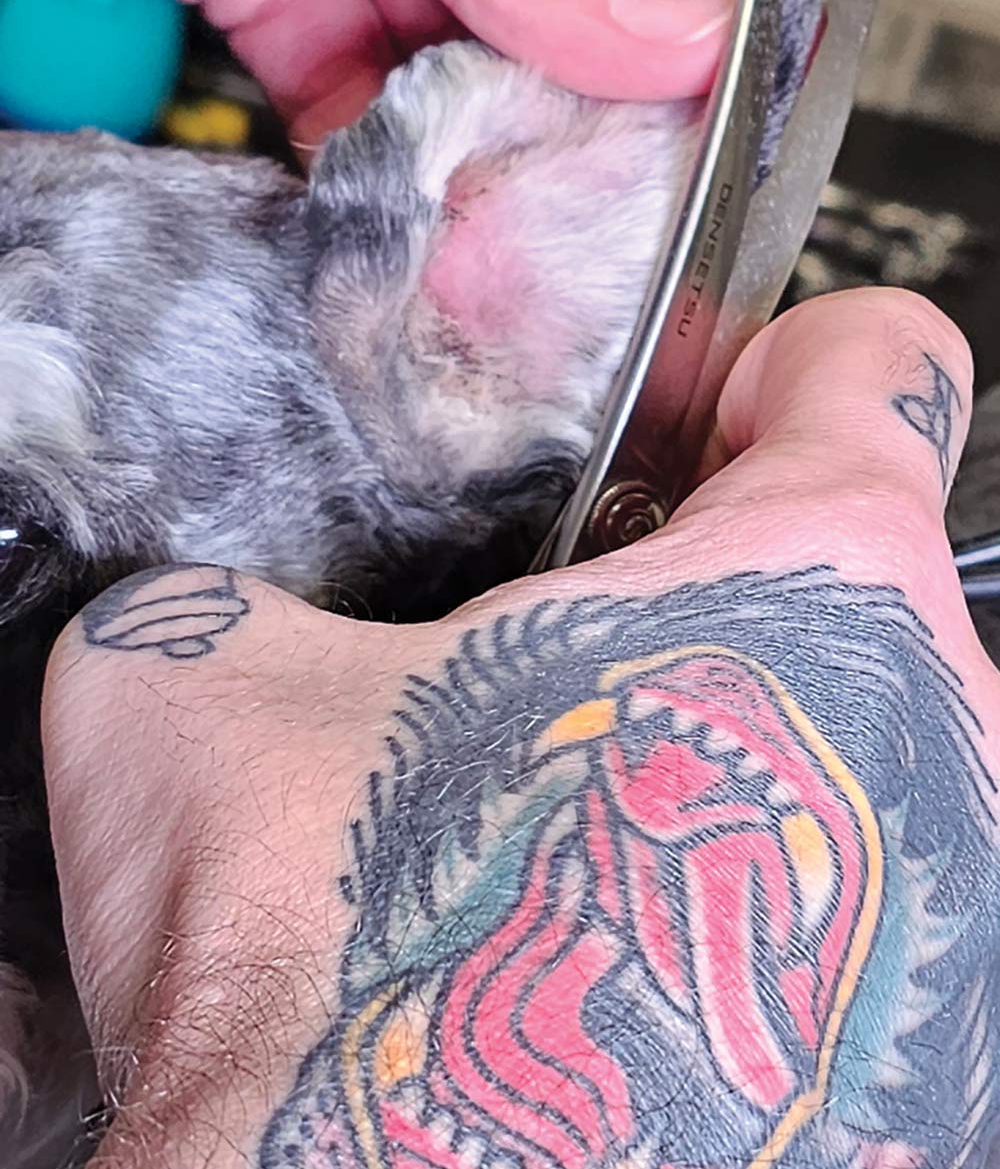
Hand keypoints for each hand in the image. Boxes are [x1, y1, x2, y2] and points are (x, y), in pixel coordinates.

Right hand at [44, 289, 999, 1168]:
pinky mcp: (938, 1090)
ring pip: (859, 772)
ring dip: (716, 777)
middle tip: (556, 677)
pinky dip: (742, 927)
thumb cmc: (351, 991)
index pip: (873, 364)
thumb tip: (197, 626)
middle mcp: (953, 749)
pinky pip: (861, 935)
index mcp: (820, 586)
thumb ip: (246, 606)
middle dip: (703, 611)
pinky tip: (589, 962)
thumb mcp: (209, 704)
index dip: (755, 367)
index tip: (681, 424)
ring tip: (559, 842)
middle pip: (857, 592)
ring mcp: (960, 931)